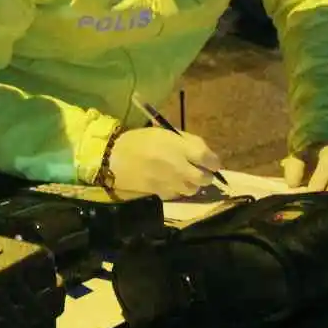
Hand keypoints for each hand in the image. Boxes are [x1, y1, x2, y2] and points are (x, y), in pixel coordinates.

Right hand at [108, 128, 222, 198]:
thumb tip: (205, 155)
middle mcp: (179, 167)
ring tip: (183, 178)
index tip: (211, 162)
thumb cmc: (140, 141)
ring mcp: (171, 182)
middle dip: (205, 175)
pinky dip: (178, 190)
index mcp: (180, 147)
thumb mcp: (164, 133)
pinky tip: (169, 182)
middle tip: (199, 171)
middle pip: (205, 178)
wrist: (114, 158)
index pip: (209, 159)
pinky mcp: (162, 193)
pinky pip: (178, 194)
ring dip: (192, 184)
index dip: (213, 162)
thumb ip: (187, 142)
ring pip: (193, 189)